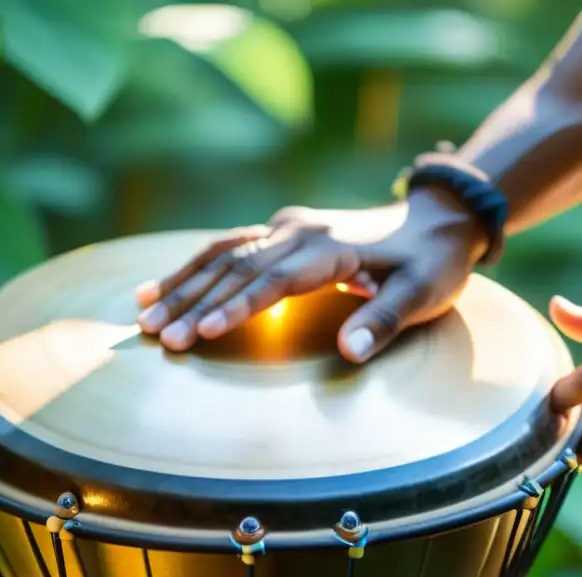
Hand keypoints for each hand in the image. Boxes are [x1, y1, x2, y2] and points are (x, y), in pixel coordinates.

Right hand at [135, 190, 485, 361]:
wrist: (439, 219)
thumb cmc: (433, 263)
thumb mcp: (423, 293)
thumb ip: (384, 321)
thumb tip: (349, 351)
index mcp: (328, 248)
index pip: (273, 281)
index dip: (238, 307)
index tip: (204, 333)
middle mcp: (298, 232)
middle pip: (236, 268)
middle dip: (195, 303)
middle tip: (158, 338)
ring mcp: (287, 228)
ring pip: (222, 254)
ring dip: (183, 284)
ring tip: (142, 314)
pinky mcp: (282, 233)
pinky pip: (227, 247)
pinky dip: (193, 267)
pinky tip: (161, 286)